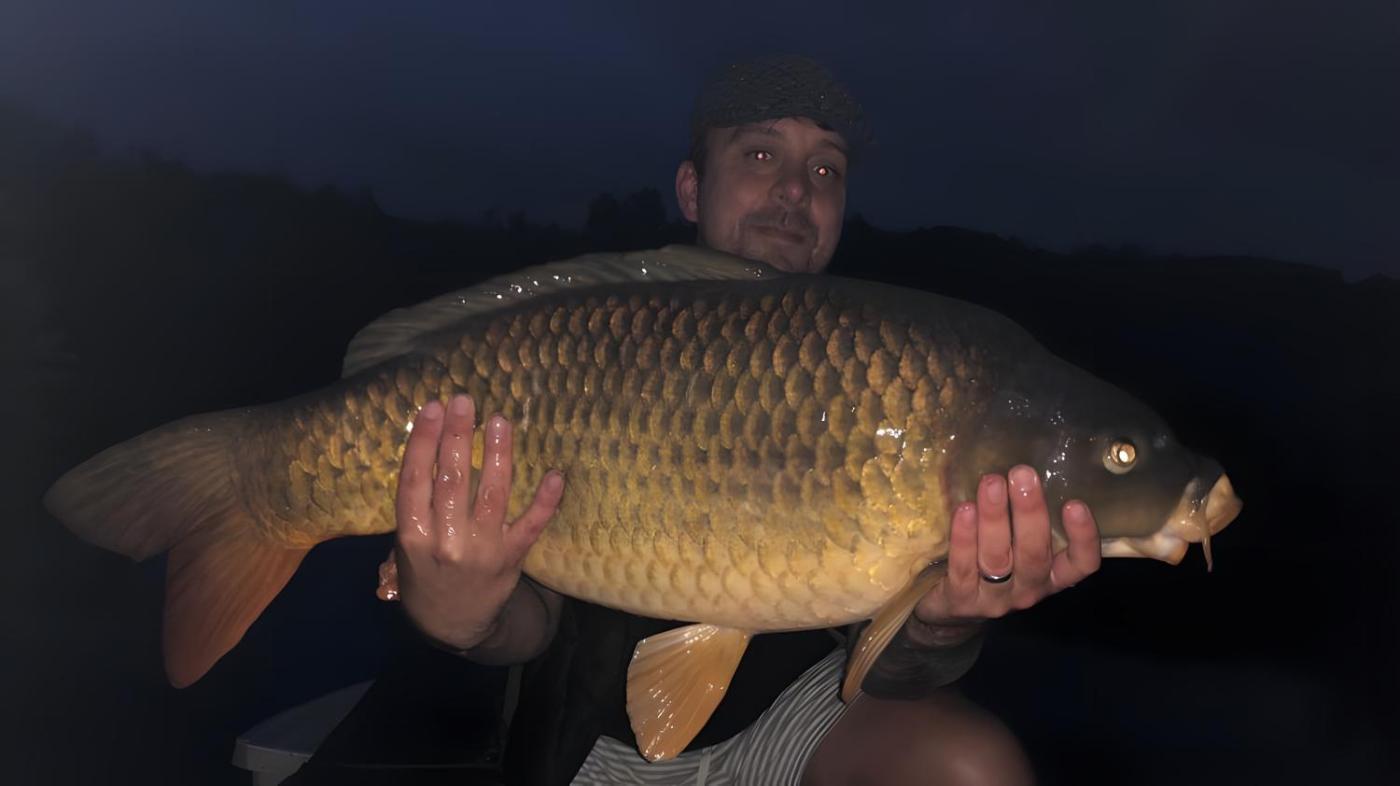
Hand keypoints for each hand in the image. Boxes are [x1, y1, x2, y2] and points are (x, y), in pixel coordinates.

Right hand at [379, 394, 563, 651]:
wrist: (453, 626)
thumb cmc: (425, 576)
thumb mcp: (403, 548)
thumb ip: (412, 507)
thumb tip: (424, 450)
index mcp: (411, 536)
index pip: (415, 480)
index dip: (424, 441)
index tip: (432, 407)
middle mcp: (446, 541)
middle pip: (452, 480)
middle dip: (457, 436)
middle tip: (464, 400)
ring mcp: (482, 549)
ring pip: (492, 494)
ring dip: (498, 455)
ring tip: (500, 421)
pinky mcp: (512, 558)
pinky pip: (531, 525)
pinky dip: (545, 501)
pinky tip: (556, 474)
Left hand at [912, 465, 1100, 633]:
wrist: (953, 610)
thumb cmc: (992, 562)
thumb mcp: (1019, 545)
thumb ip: (1026, 516)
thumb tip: (1025, 466)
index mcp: (1052, 575)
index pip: (1082, 564)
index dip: (1083, 537)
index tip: (1075, 503)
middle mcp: (1029, 589)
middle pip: (1034, 554)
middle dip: (1030, 512)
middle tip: (1023, 475)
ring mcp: (996, 599)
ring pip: (998, 558)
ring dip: (995, 518)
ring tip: (991, 483)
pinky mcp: (962, 600)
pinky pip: (964, 568)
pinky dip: (964, 538)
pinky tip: (964, 510)